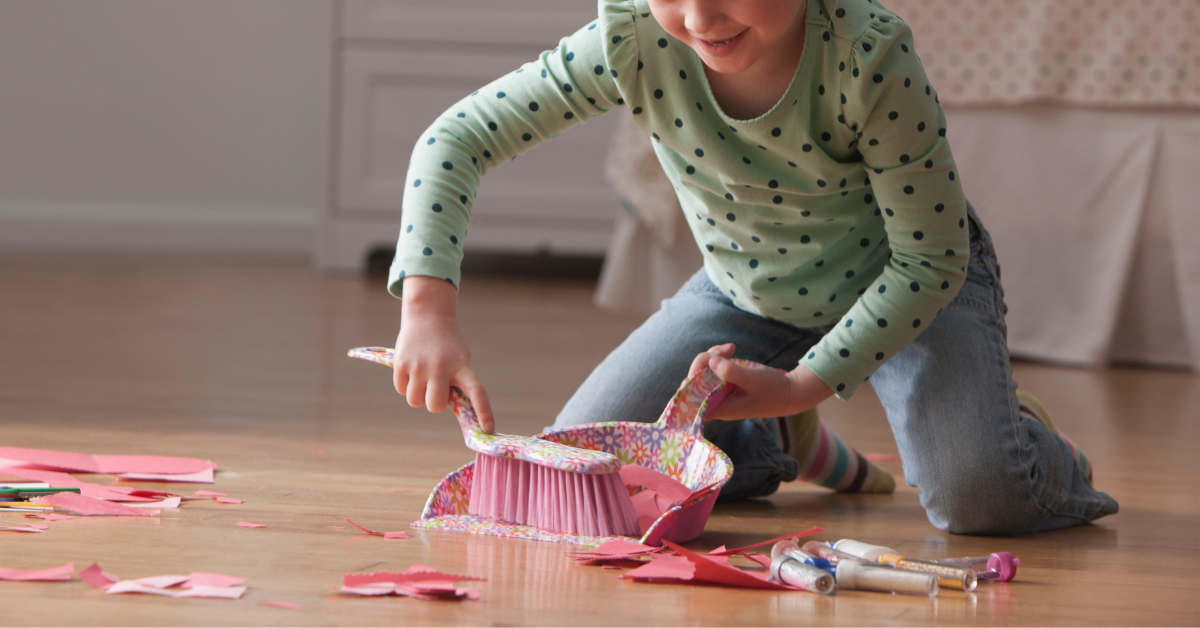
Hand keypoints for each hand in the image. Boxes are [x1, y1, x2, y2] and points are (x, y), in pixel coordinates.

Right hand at [393, 276, 494, 431]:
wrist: (428, 315)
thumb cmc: (448, 346)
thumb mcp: (459, 361)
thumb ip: (455, 384)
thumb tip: (452, 413)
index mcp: (461, 366)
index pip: (477, 392)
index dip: (484, 412)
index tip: (488, 429)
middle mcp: (441, 367)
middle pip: (435, 406)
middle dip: (435, 403)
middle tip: (435, 389)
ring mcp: (419, 366)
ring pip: (414, 401)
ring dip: (418, 394)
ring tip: (423, 375)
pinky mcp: (401, 363)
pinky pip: (400, 389)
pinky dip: (405, 385)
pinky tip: (411, 369)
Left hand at [687, 343, 833, 420]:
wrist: (790, 392)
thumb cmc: (774, 391)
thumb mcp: (753, 380)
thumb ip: (731, 373)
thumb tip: (710, 362)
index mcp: (720, 408)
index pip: (691, 401)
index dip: (688, 384)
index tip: (700, 368)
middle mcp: (716, 401)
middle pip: (694, 381)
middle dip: (704, 361)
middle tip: (723, 351)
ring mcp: (720, 391)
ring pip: (703, 371)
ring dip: (712, 356)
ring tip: (730, 348)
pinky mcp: (726, 382)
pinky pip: (713, 368)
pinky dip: (718, 356)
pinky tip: (731, 349)